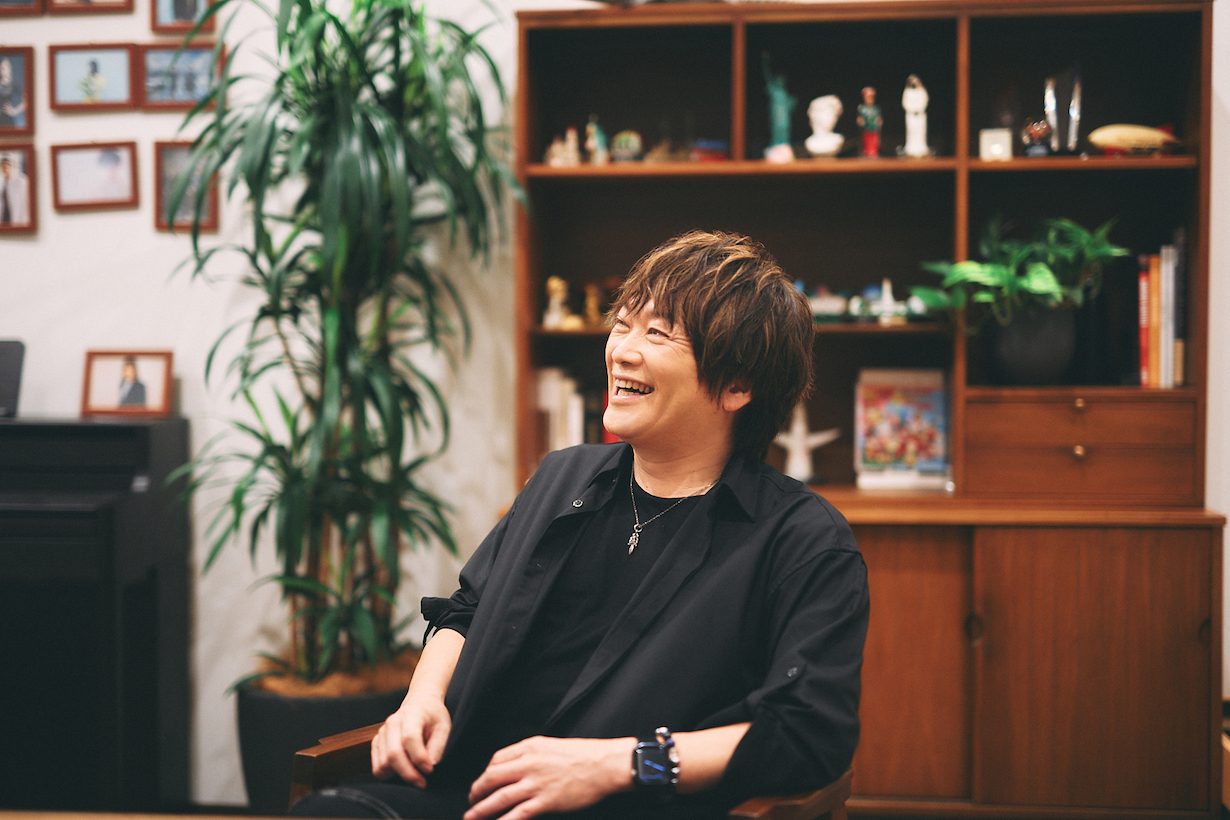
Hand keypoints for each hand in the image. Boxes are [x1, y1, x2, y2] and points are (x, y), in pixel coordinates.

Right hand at [370, 693, 451, 787]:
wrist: (419, 703)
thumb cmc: (433, 716)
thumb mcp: (443, 726)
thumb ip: (438, 745)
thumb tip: (430, 764)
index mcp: (412, 714)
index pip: (410, 738)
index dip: (419, 757)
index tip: (429, 770)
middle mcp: (393, 723)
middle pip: (393, 753)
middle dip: (408, 773)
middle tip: (422, 783)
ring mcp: (382, 732)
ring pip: (383, 763)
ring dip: (399, 774)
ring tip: (414, 774)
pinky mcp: (377, 742)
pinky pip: (377, 765)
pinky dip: (388, 773)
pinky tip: (403, 769)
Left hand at [464, 736, 632, 819]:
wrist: (604, 764)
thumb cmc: (583, 754)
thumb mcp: (552, 745)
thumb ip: (532, 754)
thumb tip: (518, 765)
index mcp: (529, 747)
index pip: (497, 759)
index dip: (486, 772)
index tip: (483, 781)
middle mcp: (528, 764)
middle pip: (491, 777)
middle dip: (476, 790)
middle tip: (470, 799)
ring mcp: (535, 783)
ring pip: (499, 797)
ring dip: (481, 809)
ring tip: (470, 816)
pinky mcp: (545, 801)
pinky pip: (518, 814)